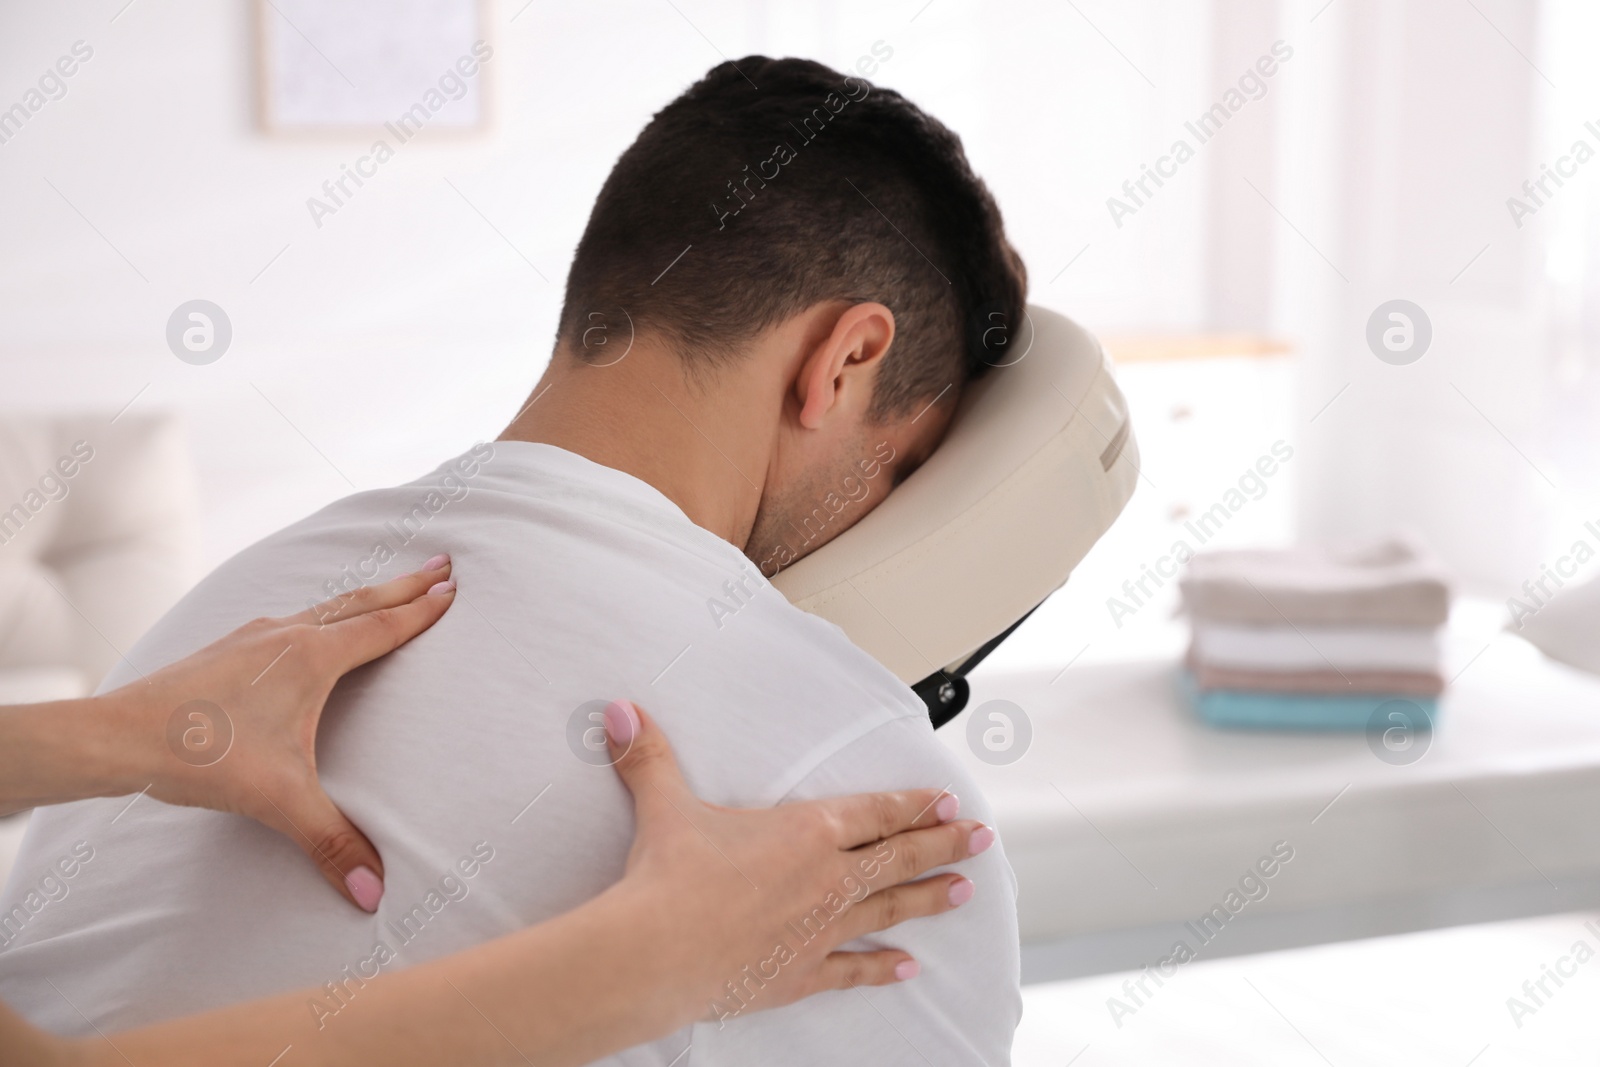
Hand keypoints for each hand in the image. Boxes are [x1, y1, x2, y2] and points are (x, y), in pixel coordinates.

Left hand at [106, 558, 458, 910]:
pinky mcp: (228, 649)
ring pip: (324, 606)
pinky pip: (291, 620)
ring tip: (388, 589)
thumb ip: (331, 843)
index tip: (454, 587)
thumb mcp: (278, 801)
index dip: (423, 609)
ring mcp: (254, 638)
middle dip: (405, 583)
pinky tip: (310, 627)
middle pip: (360, 602)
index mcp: (310, 659)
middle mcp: (286, 637)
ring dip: (365, 595)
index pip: (382, 627)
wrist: (118, 735)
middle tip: (441, 562)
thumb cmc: (200, 756)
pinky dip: (322, 612)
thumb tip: (374, 894)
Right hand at [600, 700, 994, 1030]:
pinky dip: (882, 968)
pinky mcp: (801, 973)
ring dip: (928, 899)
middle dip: (944, 845)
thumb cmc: (668, 877)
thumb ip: (650, 757)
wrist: (658, 952)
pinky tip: (909, 969)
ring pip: (889, 909)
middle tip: (982, 839)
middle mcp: (826, 880)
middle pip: (898, 857)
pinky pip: (853, 969)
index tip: (947, 801)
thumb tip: (622, 711)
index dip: (914, 805)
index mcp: (805, 832)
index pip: (874, 812)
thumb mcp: (664, 804)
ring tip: (965, 891)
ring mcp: (820, 930)